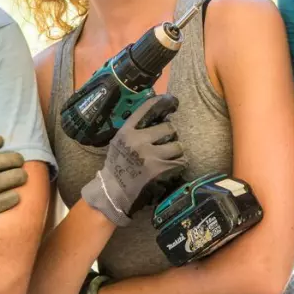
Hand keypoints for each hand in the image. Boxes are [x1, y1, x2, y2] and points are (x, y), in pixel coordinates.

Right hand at [81, 94, 185, 225]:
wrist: (113, 193)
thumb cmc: (118, 166)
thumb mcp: (120, 142)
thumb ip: (135, 130)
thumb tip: (160, 116)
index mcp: (127, 130)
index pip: (147, 108)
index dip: (163, 102)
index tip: (172, 101)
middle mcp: (138, 139)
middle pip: (169, 127)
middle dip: (170, 136)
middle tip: (166, 144)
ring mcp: (149, 155)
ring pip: (178, 145)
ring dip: (176, 152)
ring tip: (169, 158)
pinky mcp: (159, 170)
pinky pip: (180, 161)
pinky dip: (179, 164)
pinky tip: (172, 168)